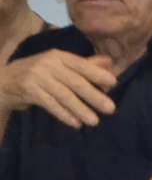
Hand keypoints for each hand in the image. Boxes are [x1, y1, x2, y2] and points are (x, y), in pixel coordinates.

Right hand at [0, 50, 118, 128]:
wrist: (6, 80)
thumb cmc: (40, 73)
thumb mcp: (60, 65)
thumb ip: (84, 65)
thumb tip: (110, 62)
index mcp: (59, 56)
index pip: (81, 64)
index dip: (97, 73)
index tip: (113, 83)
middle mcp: (48, 64)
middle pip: (75, 81)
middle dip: (94, 96)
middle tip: (110, 109)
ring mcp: (37, 76)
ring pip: (63, 95)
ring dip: (80, 109)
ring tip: (94, 121)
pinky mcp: (28, 89)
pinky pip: (50, 104)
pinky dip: (63, 114)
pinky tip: (75, 123)